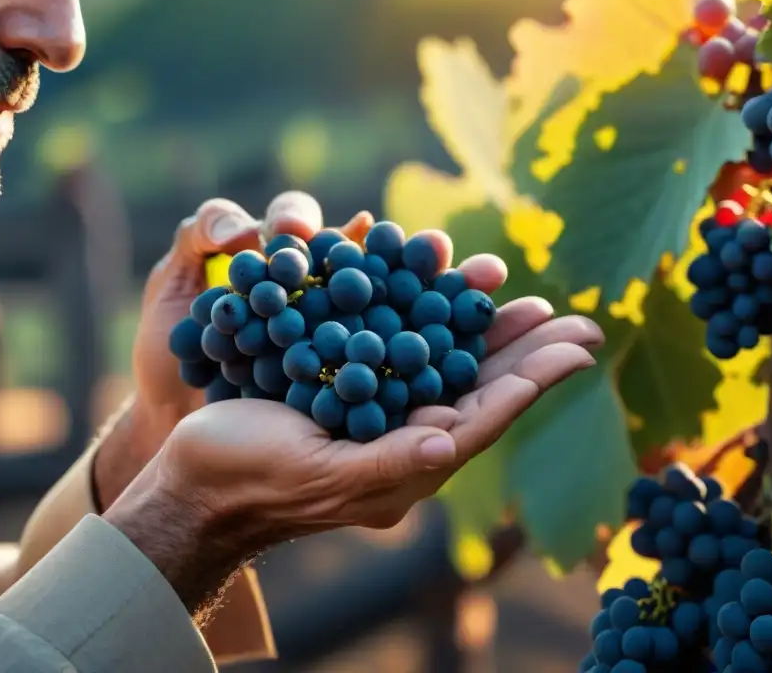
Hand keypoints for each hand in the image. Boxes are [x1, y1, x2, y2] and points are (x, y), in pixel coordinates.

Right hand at [105, 233, 603, 619]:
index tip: (575, 349)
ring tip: (525, 299)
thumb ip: (387, 464)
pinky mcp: (343, 386)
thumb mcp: (319, 475)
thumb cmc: (251, 480)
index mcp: (406, 463)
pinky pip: (396, 347)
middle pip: (476, 387)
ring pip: (442, 362)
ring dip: (483, 329)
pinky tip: (439, 291)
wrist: (195, 481)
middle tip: (577, 319)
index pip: (483, 419)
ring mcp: (373, 410)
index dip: (531, 383)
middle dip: (525, 352)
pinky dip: (423, 316)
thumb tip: (451, 446)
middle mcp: (399, 435)